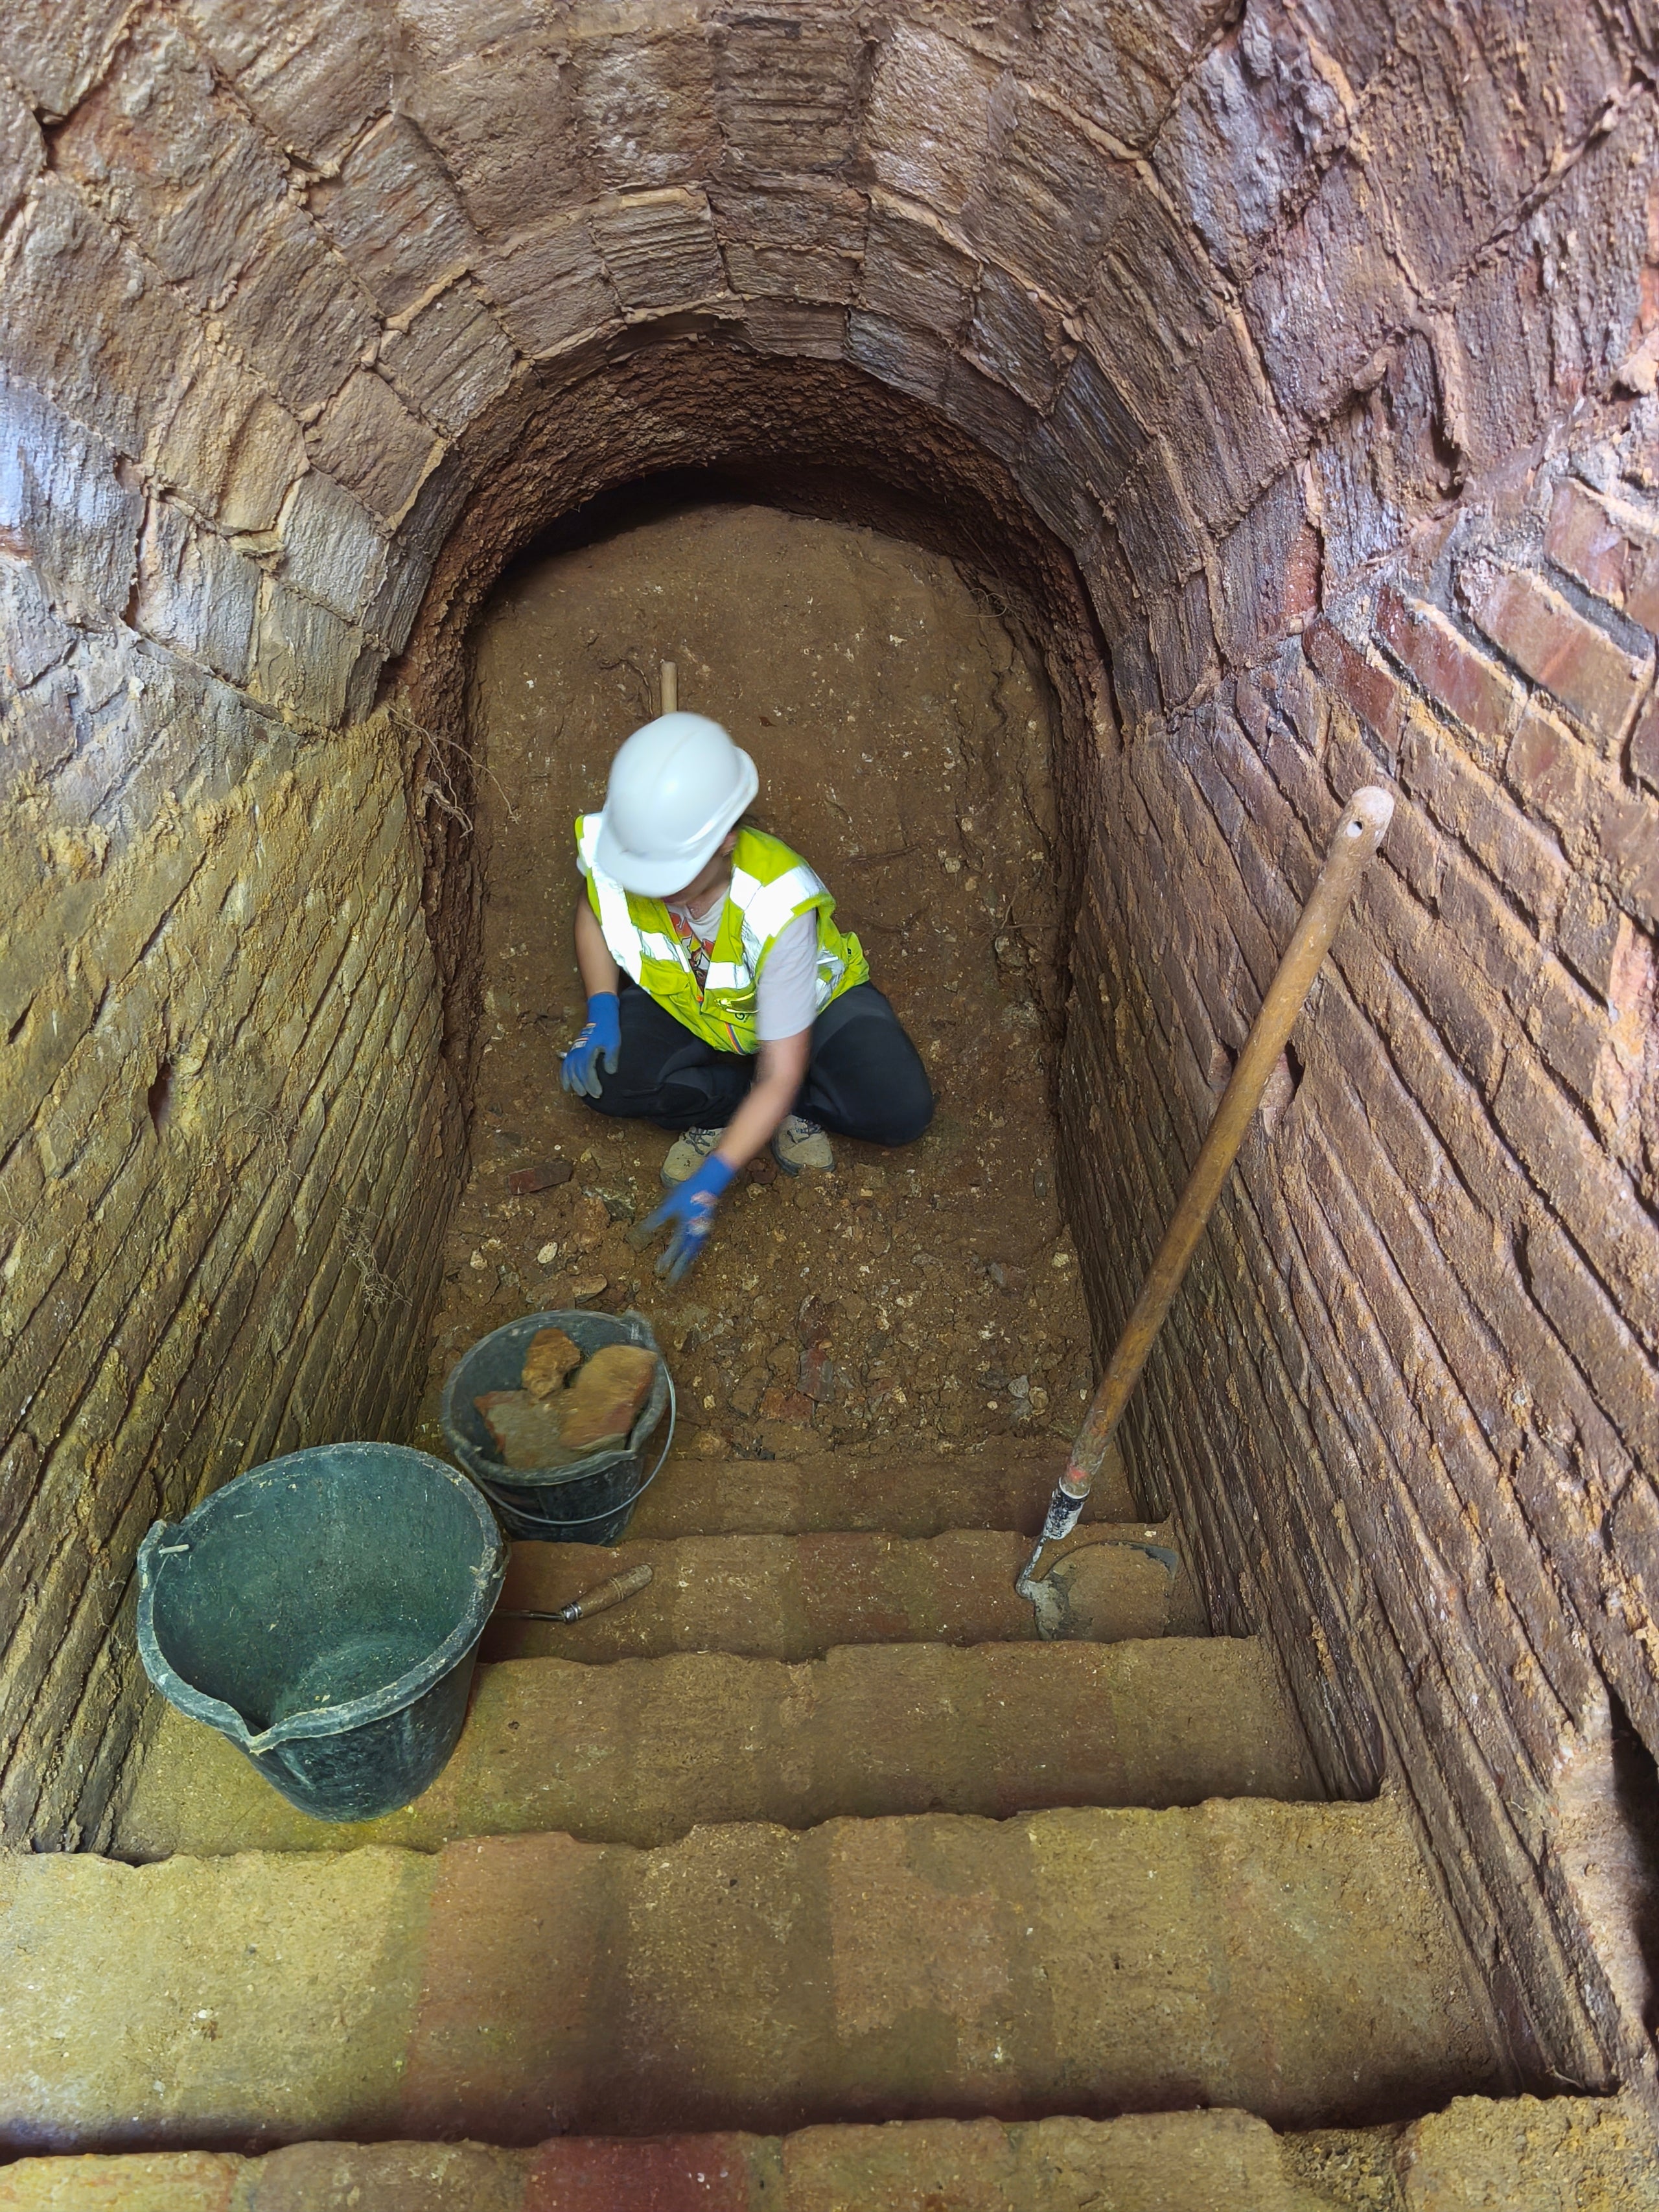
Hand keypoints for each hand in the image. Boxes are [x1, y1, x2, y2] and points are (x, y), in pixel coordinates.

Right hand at [560, 992, 619, 1097]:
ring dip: (574, 1084)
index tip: (598, 1093)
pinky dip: (564, 1078)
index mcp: (587, 1051)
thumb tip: (611, 1072)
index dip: (592, 1084)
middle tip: (593, 1096)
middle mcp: (577, 1053)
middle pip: (578, 1074)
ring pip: (570, 1072)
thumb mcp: (614, 1043)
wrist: (600, 1017)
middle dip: (585, 1086)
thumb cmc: (608, 1030)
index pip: (587, 1072)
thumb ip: (611, 1057)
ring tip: (580, 1093)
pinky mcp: (572, 1052)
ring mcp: (573, 1052)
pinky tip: (567, 1087)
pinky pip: (564, 1067)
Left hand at [640, 1154, 734, 1282]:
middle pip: (687, 1257)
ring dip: (687, 1265)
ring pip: (694, 1253)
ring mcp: (703, 1232)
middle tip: (671, 1284)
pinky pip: (699, 1247)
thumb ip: (658, 1218)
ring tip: (681, 1275)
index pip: (674, 1249)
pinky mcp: (706, 1228)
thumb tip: (644, 1230)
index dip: (667, 1260)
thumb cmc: (689, 1192)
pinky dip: (694, 1255)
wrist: (710, 1183)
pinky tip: (691, 1256)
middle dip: (679, 1271)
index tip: (659, 1271)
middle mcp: (695, 1234)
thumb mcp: (669, 1204)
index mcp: (685, 1228)